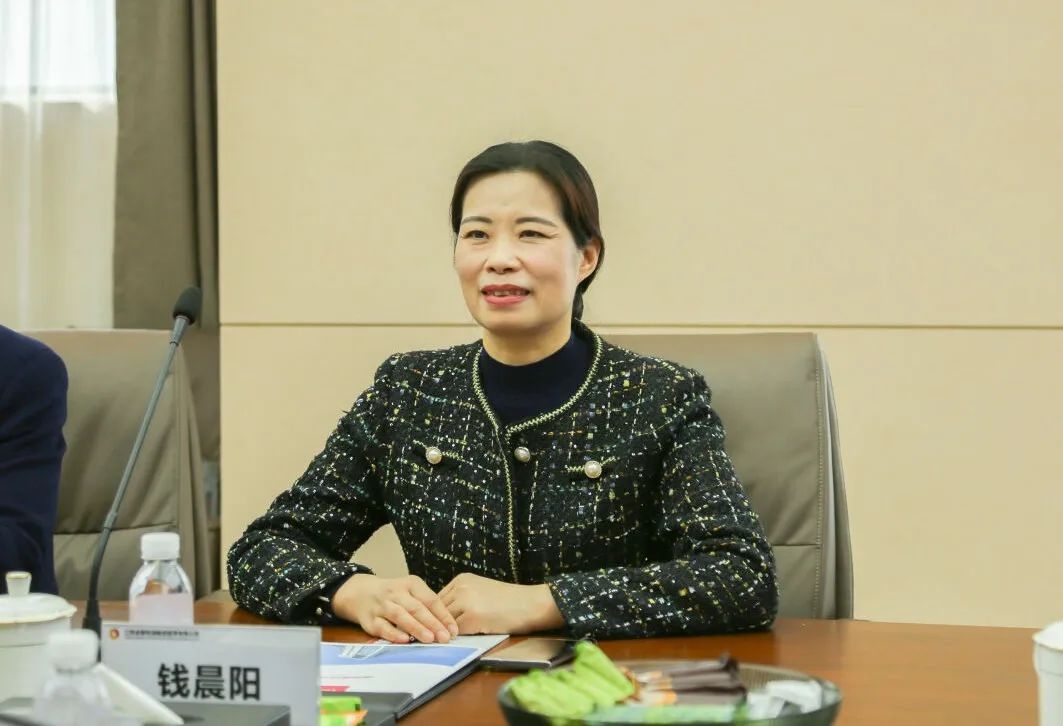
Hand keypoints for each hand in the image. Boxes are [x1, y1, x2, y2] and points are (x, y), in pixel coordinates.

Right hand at [331, 574, 458, 643]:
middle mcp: (396, 592)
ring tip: (429, 639)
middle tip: (445, 637)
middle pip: (416, 607)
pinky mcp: (370, 620)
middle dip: (432, 623)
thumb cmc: (394, 595)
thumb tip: (447, 627)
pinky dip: (394, 633)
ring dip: (416, 627)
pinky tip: (405, 640)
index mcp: (411, 583)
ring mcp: (382, 605)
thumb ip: (426, 606)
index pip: (431, 599)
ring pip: (400, 615)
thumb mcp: (411, 592)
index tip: (454, 630)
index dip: (443, 615)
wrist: (360, 592)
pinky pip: (383, 627)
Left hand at [439, 573, 564, 634]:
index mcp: (462, 579)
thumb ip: (461, 599)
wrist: (531, 604)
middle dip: (438, 625)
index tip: (436, 627)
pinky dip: (456, 639)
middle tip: (435, 638)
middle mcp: (461, 587)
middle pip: (438, 611)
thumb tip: (443, 618)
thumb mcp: (481, 592)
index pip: (438, 600)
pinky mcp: (472, 617)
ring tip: (444, 642)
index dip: (436, 616)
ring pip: (445, 622)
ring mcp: (466, 601)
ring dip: (445, 633)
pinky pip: (456, 632)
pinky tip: (458, 643)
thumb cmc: (510, 601)